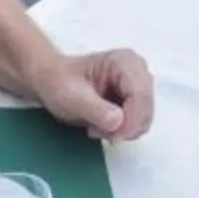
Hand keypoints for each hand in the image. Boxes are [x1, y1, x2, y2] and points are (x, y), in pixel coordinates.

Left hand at [37, 46, 155, 140]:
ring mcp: (137, 88)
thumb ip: (95, 109)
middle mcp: (137, 72)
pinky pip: (136, 125)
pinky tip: (101, 126)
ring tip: (95, 126)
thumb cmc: (59, 83)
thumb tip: (118, 121)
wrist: (52, 82)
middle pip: (146, 109)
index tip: (113, 136)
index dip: (132, 120)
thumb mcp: (72, 97)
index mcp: (125, 62)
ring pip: (143, 120)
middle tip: (96, 130)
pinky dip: (120, 132)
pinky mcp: (134, 102)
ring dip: (121, 131)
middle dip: (125, 127)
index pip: (141, 95)